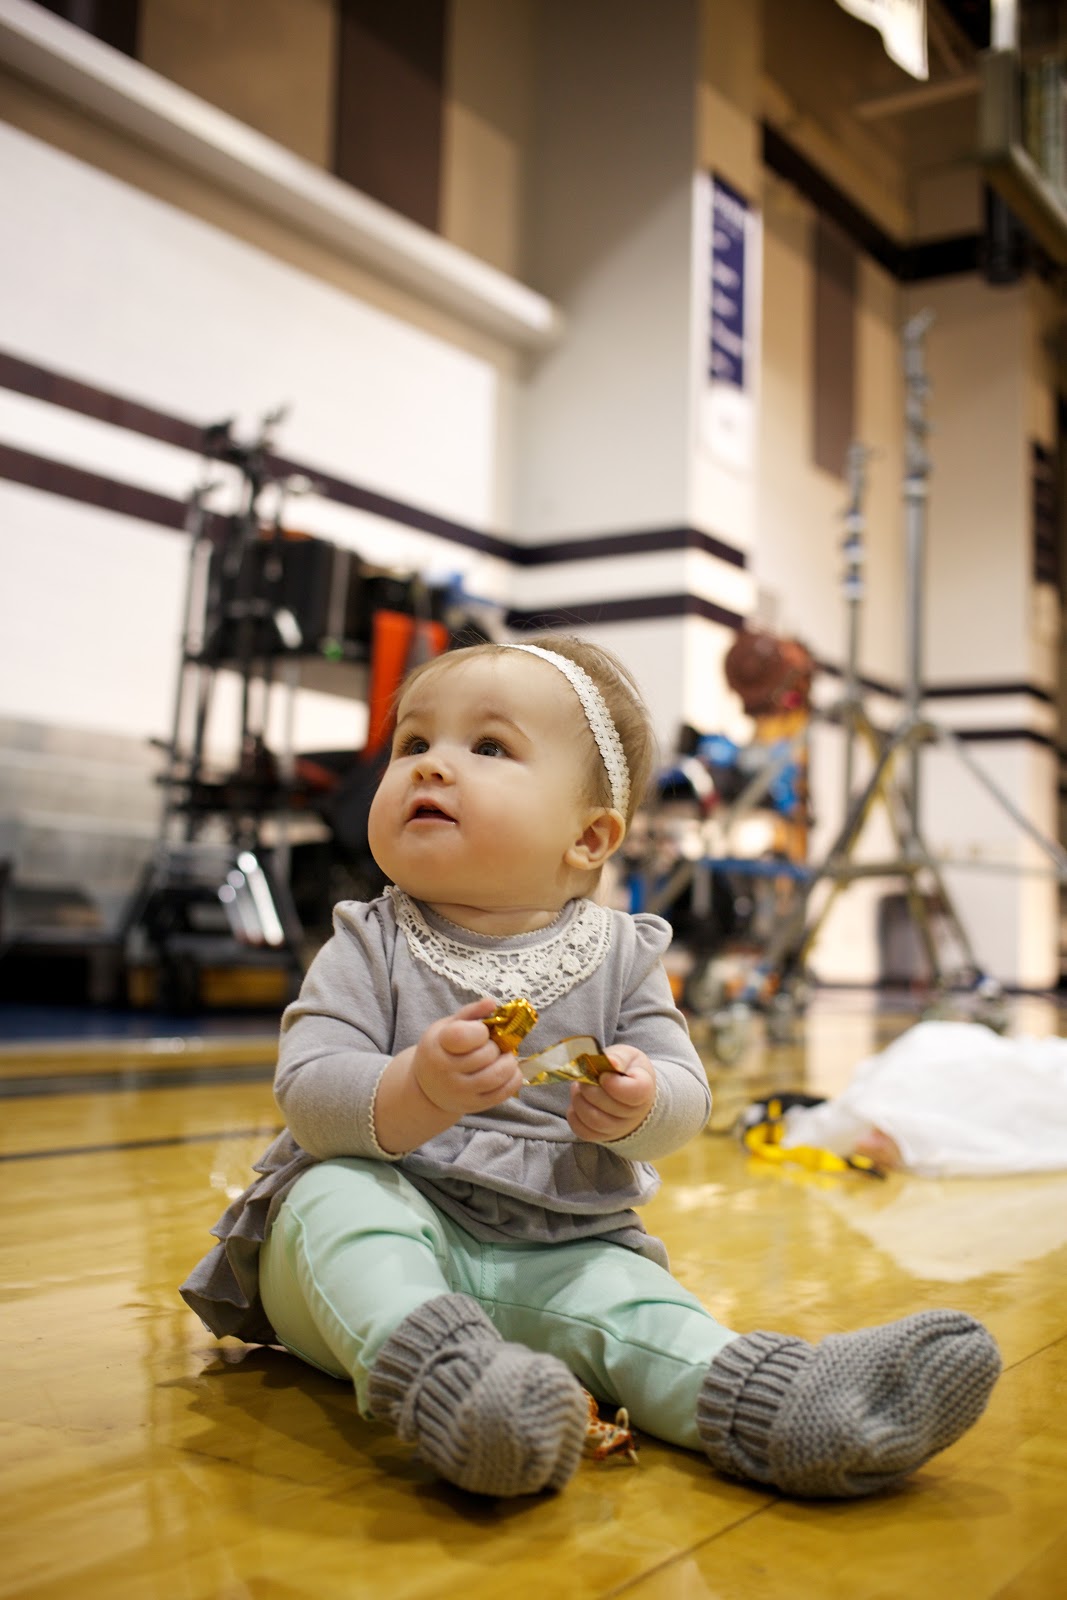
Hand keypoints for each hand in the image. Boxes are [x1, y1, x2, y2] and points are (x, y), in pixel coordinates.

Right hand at [411, 998, 524, 1115]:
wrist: (426, 1089)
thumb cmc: (440, 1050)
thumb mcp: (445, 1027)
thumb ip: (470, 1013)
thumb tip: (492, 1002)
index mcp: (437, 1047)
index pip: (464, 1036)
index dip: (480, 1031)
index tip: (481, 1032)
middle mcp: (447, 1073)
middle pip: (486, 1055)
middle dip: (496, 1046)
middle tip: (493, 1045)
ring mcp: (461, 1092)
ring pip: (497, 1075)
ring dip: (509, 1062)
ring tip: (505, 1056)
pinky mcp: (476, 1105)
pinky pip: (504, 1093)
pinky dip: (514, 1078)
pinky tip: (509, 1070)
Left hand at [567, 1044, 655, 1142]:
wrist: (631, 1093)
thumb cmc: (628, 1072)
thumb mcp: (629, 1057)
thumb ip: (619, 1057)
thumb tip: (610, 1062)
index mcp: (644, 1090)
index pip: (632, 1093)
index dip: (612, 1083)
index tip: (603, 1075)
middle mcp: (635, 1114)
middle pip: (607, 1106)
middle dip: (589, 1087)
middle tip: (584, 1075)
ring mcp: (619, 1128)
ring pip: (593, 1120)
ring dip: (579, 1100)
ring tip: (579, 1087)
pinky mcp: (603, 1136)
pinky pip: (583, 1131)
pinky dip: (574, 1115)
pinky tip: (579, 1101)